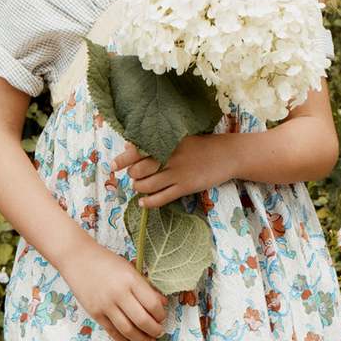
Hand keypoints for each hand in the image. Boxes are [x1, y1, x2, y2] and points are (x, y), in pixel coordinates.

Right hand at [64, 241, 169, 340]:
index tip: (162, 317)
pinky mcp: (94, 313)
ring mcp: (105, 305)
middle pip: (142, 320)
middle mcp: (119, 293)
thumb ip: (146, 286)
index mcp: (131, 279)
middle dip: (154, 330)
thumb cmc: (106, 261)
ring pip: (127, 329)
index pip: (152, 304)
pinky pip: (111, 331)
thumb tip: (163, 303)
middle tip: (159, 333)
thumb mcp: (130, 268)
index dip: (160, 315)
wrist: (77, 258)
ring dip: (141, 339)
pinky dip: (122, 339)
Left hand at [110, 134, 233, 209]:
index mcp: (167, 142)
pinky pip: (161, 198)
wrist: (228, 154)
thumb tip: (130, 146)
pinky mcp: (185, 187)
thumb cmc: (202, 145)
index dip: (123, 159)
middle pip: (139, 170)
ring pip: (147, 185)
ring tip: (139, 186)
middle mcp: (169, 157)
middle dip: (132, 175)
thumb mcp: (180, 138)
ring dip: (138, 188)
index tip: (112, 166)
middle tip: (134, 176)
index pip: (138, 150)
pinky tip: (143, 202)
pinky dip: (148, 202)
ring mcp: (177, 173)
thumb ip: (157, 142)